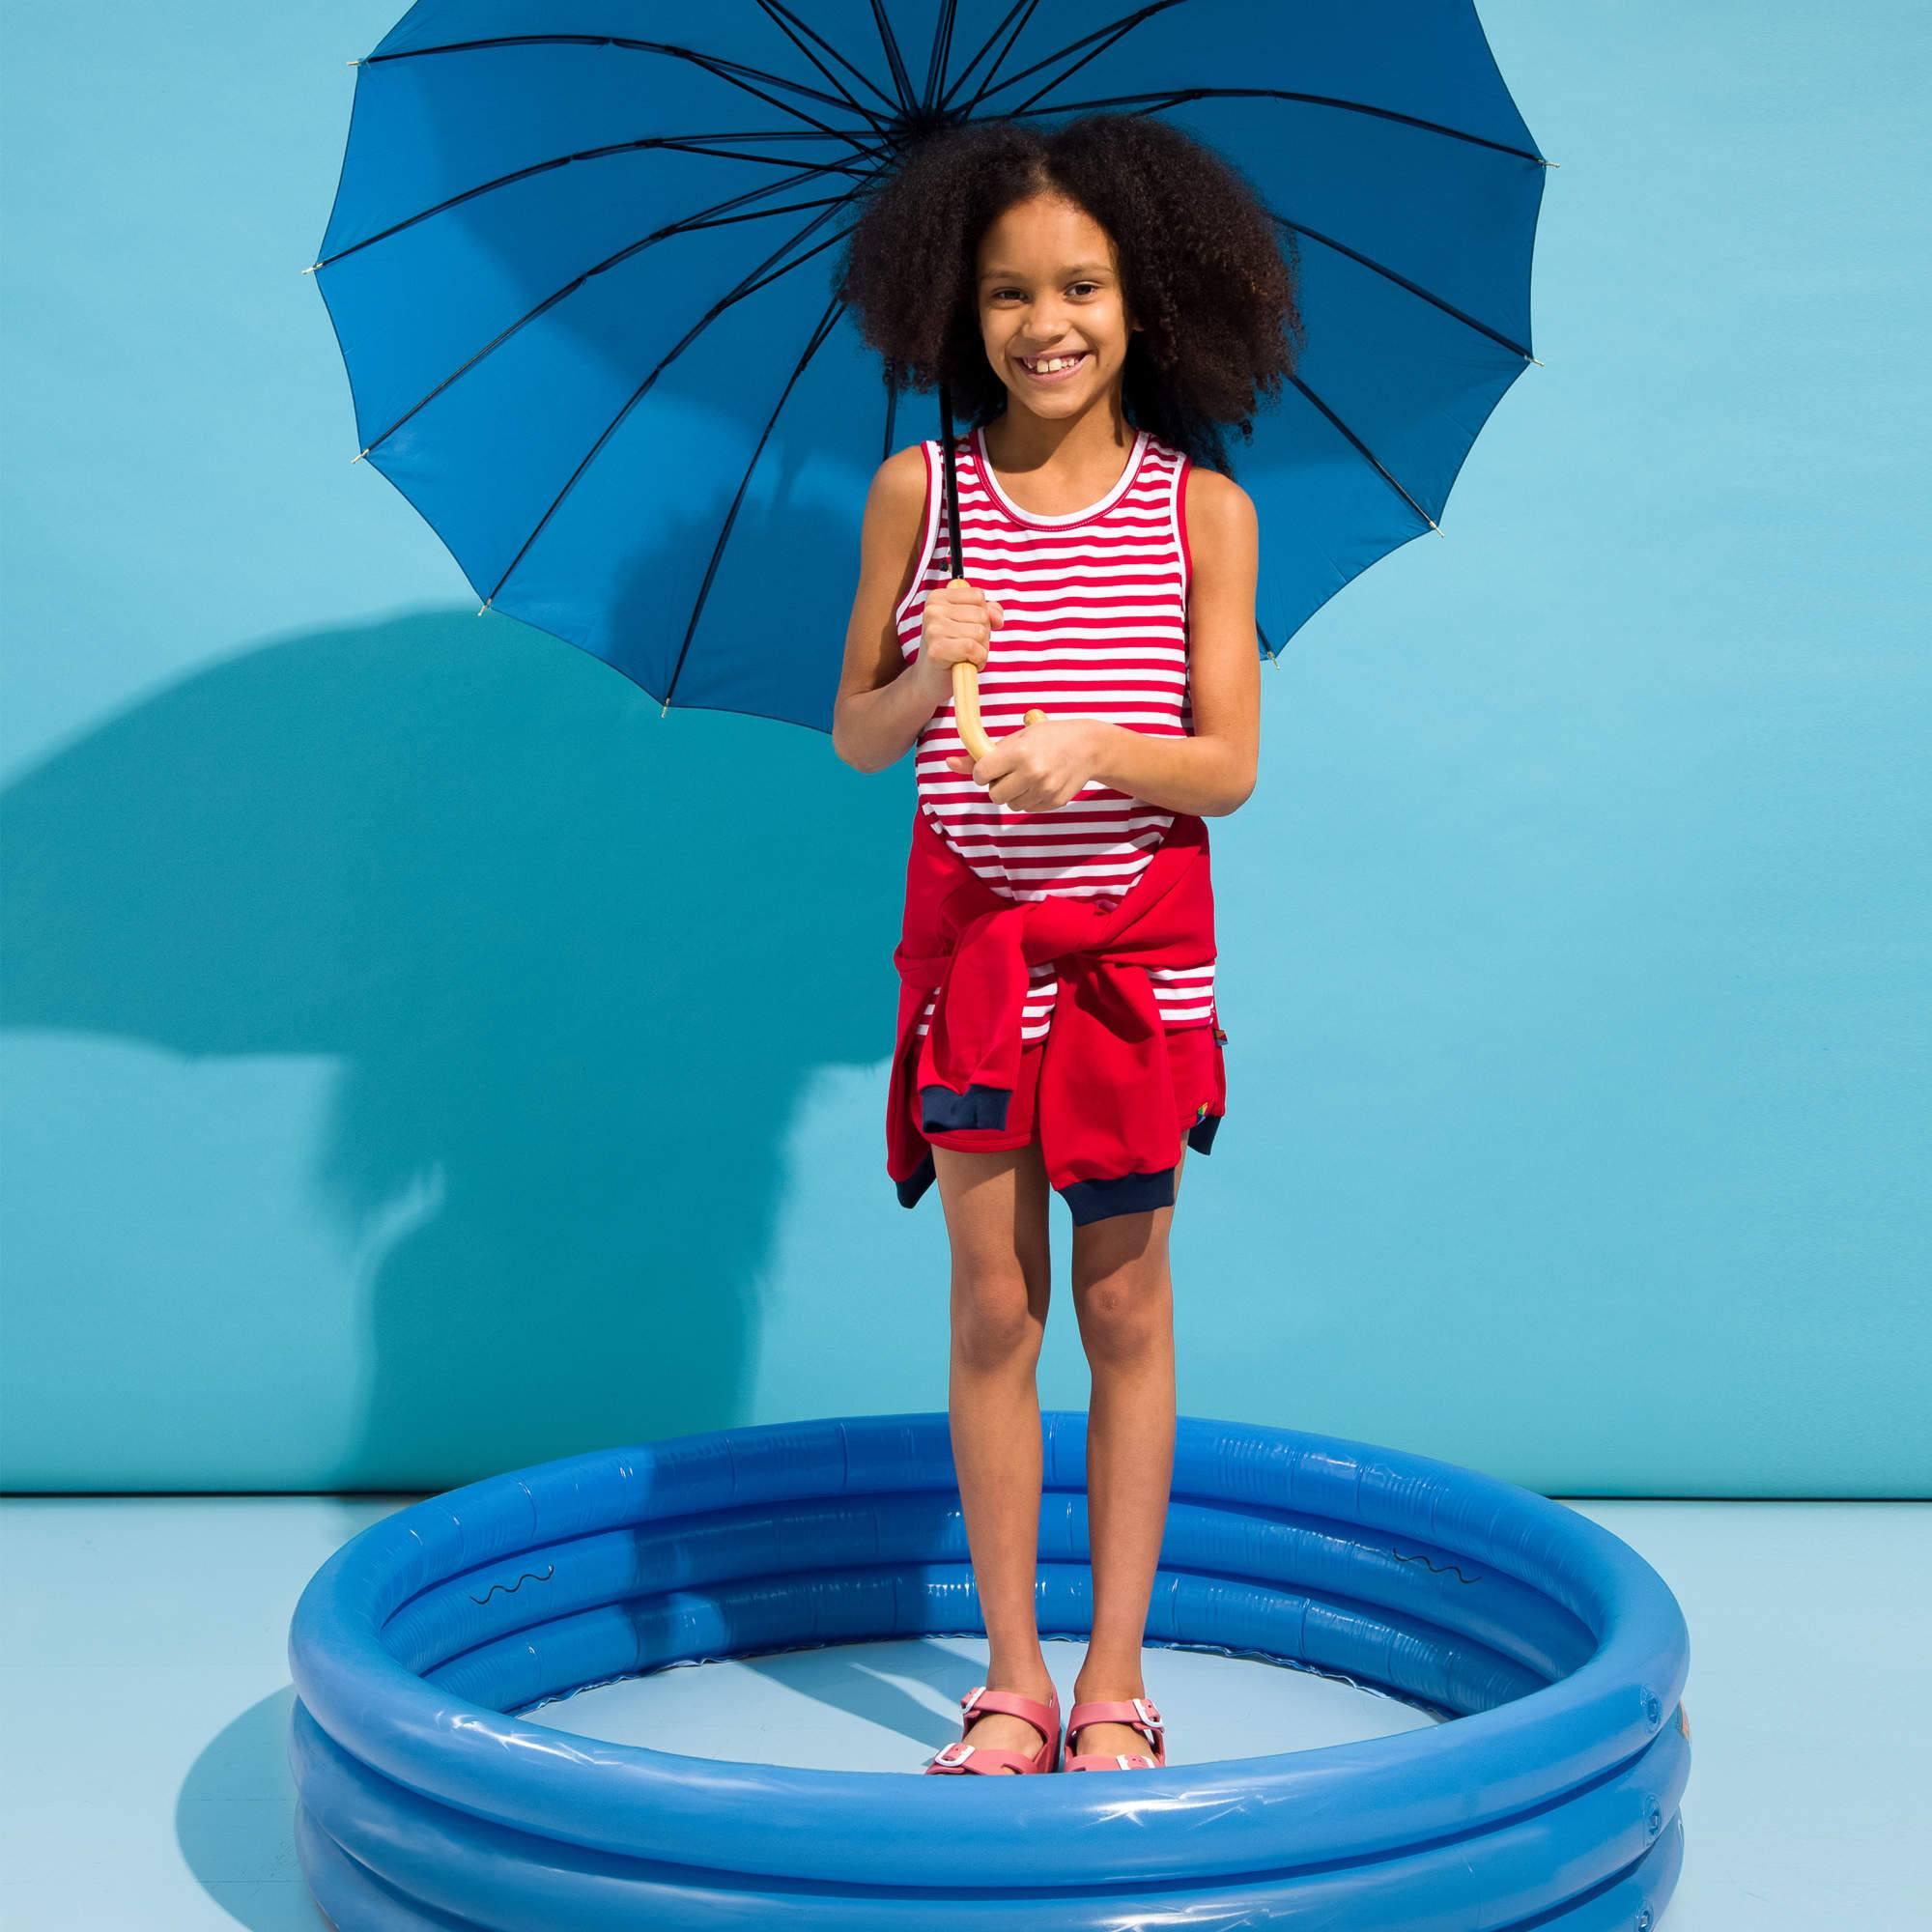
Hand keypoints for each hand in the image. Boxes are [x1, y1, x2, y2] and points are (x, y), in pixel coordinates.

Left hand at [946, 718, 1103, 811]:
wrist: (1088, 747)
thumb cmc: (1048, 737)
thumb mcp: (1016, 738)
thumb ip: (981, 755)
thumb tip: (948, 763)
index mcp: (1019, 752)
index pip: (981, 774)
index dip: (982, 772)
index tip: (991, 766)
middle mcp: (1032, 773)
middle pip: (994, 795)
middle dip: (997, 785)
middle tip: (1011, 772)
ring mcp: (1044, 790)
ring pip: (1010, 804)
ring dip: (1013, 794)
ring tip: (1027, 776)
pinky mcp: (1054, 802)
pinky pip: (1028, 808)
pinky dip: (1029, 799)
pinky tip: (1041, 783)